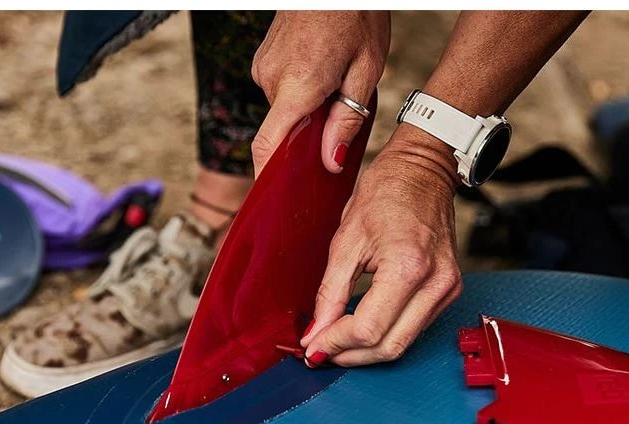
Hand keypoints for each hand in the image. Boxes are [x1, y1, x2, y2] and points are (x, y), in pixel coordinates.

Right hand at [251, 10, 389, 177]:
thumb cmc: (356, 14)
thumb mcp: (365, 70)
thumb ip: (347, 119)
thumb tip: (331, 161)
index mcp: (296, 85)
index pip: (269, 145)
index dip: (268, 177)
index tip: (274, 200)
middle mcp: (271, 78)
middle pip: (285, 129)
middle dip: (310, 136)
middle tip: (341, 126)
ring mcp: (263, 67)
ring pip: (286, 109)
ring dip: (310, 110)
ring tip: (338, 84)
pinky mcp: (264, 59)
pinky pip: (282, 91)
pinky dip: (302, 92)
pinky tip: (325, 73)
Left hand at [300, 130, 462, 365]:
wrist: (424, 171)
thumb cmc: (387, 192)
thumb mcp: (345, 239)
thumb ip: (329, 292)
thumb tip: (316, 332)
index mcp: (408, 266)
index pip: (368, 328)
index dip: (335, 343)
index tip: (311, 348)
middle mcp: (435, 283)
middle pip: (388, 346)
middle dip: (350, 355)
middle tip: (318, 352)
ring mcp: (447, 289)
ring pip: (403, 344)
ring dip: (366, 351)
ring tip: (334, 344)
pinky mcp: (449, 291)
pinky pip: (413, 329)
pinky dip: (384, 335)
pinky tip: (360, 330)